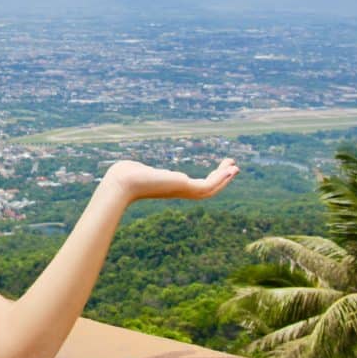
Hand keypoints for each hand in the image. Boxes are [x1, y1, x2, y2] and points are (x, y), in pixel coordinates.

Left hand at [101, 158, 238, 202]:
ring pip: (210, 189)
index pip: (194, 187)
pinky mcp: (184, 187)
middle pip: (206, 190)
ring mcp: (182, 190)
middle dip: (220, 179)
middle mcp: (178, 190)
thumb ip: (140, 169)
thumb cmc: (123, 176)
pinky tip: (229, 169)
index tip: (216, 169)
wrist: (121, 183)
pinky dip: (221, 179)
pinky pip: (208, 185)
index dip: (207, 180)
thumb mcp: (136, 170)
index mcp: (171, 186)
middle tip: (232, 168)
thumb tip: (132, 167)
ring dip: (224, 179)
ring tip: (235, 167)